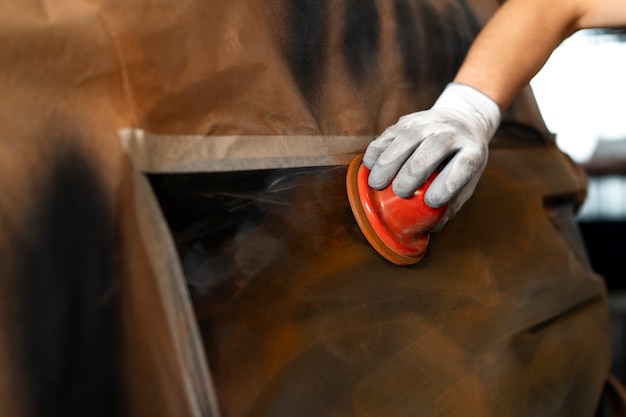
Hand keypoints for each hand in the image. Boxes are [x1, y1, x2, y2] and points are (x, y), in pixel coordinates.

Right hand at [363, 83, 500, 229]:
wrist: (462, 120)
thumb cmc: (461, 161)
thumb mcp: (468, 181)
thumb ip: (452, 204)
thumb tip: (430, 228)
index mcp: (472, 151)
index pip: (463, 165)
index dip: (448, 184)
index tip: (431, 202)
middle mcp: (452, 133)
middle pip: (433, 148)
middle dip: (413, 171)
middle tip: (400, 192)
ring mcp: (429, 123)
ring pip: (407, 138)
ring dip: (389, 162)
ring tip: (376, 183)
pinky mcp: (408, 120)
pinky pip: (389, 134)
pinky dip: (377, 150)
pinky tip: (369, 166)